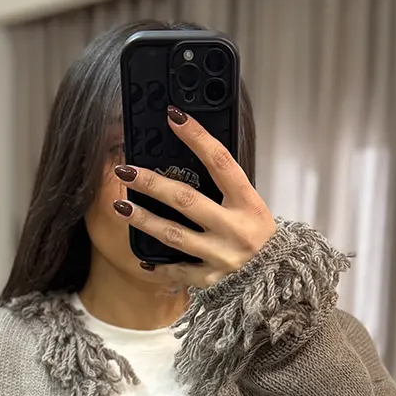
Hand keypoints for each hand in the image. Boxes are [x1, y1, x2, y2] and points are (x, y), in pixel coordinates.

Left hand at [112, 107, 276, 286]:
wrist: (275, 275)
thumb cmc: (256, 231)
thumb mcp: (250, 204)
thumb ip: (223, 187)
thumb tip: (186, 157)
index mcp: (248, 203)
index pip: (221, 162)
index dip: (197, 138)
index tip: (173, 117)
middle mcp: (235, 229)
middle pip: (187, 201)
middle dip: (153, 184)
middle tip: (126, 170)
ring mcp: (221, 256)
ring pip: (174, 236)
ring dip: (144, 220)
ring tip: (120, 205)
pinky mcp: (211, 278)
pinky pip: (178, 271)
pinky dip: (159, 267)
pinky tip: (142, 259)